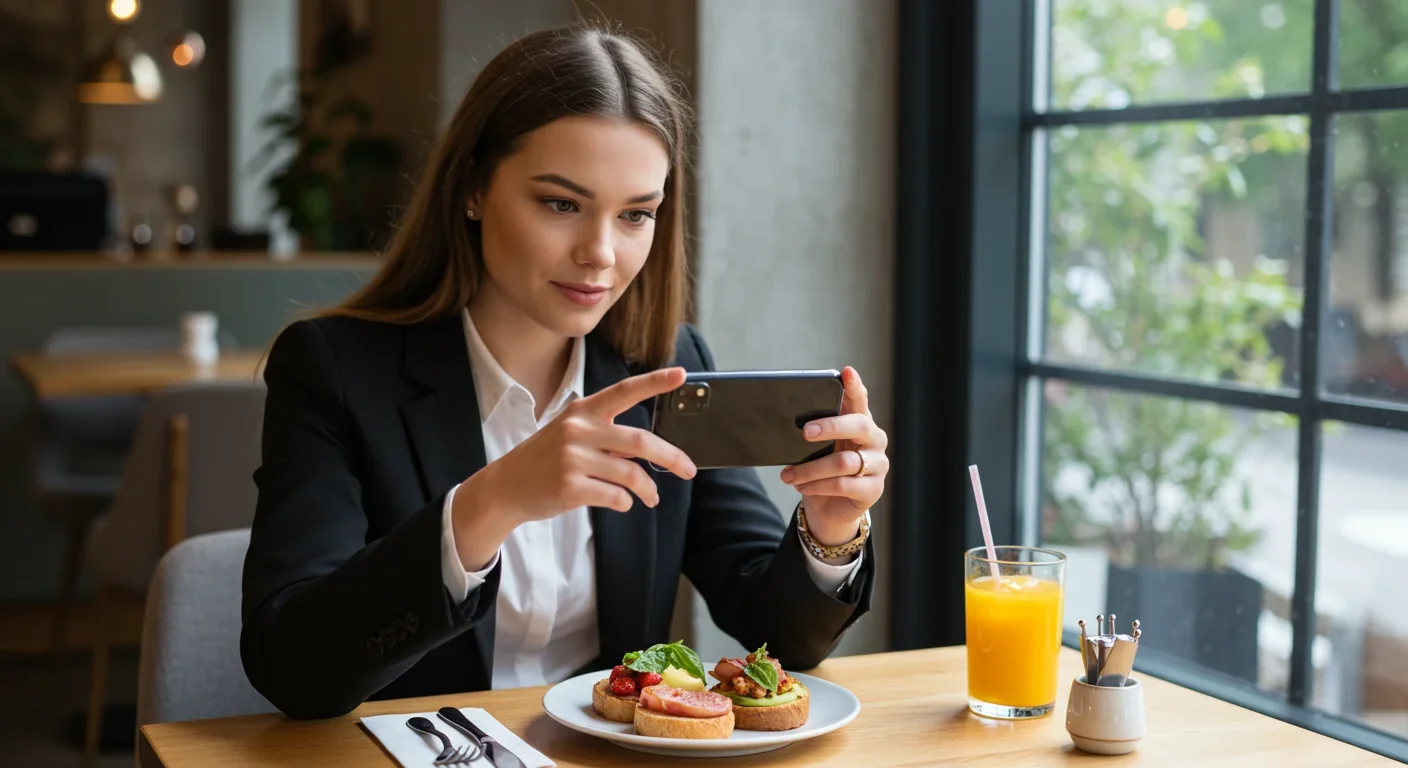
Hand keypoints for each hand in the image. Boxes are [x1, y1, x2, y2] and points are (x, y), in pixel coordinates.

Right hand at [450, 367, 697, 569]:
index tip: (681, 375)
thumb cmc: (545, 459)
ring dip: (648, 490)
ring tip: (650, 497)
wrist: (505, 487)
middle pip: (641, 441)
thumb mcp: (570, 433)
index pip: (624, 391)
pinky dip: (625, 503)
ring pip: (631, 475)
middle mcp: (579, 430)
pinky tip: (621, 503)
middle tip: (689, 470)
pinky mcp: (570, 487)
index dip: (655, 382)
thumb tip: (652, 449)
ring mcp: (573, 459)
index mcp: (582, 412)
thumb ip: (605, 434)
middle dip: (672, 457)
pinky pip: (615, 497)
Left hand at [780, 367, 887, 548]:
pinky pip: (842, 485)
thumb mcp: (817, 448)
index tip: (846, 372)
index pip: (860, 400)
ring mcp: (878, 465)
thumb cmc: (822, 471)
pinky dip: (816, 485)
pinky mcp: (873, 490)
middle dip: (829, 426)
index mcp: (861, 423)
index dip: (855, 386)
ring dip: (810, 469)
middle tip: (804, 432)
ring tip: (788, 475)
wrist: (829, 509)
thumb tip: (787, 416)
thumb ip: (814, 431)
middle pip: (858, 426)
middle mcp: (875, 441)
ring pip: (843, 462)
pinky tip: (802, 486)